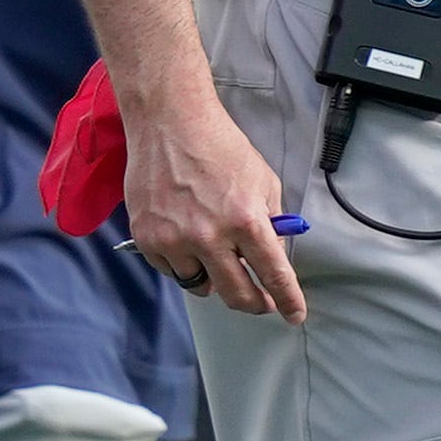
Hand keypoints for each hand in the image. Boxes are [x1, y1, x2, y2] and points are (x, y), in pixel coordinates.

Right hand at [124, 73, 304, 322]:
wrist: (169, 124)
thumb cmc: (220, 147)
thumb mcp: (262, 181)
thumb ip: (270, 221)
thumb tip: (272, 256)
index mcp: (246, 220)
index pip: (274, 274)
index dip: (288, 300)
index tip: (293, 315)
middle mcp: (210, 236)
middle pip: (237, 295)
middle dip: (254, 304)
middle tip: (259, 301)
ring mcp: (175, 240)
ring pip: (201, 287)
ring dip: (214, 281)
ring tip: (216, 259)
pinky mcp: (148, 238)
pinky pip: (171, 271)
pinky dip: (183, 264)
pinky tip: (187, 243)